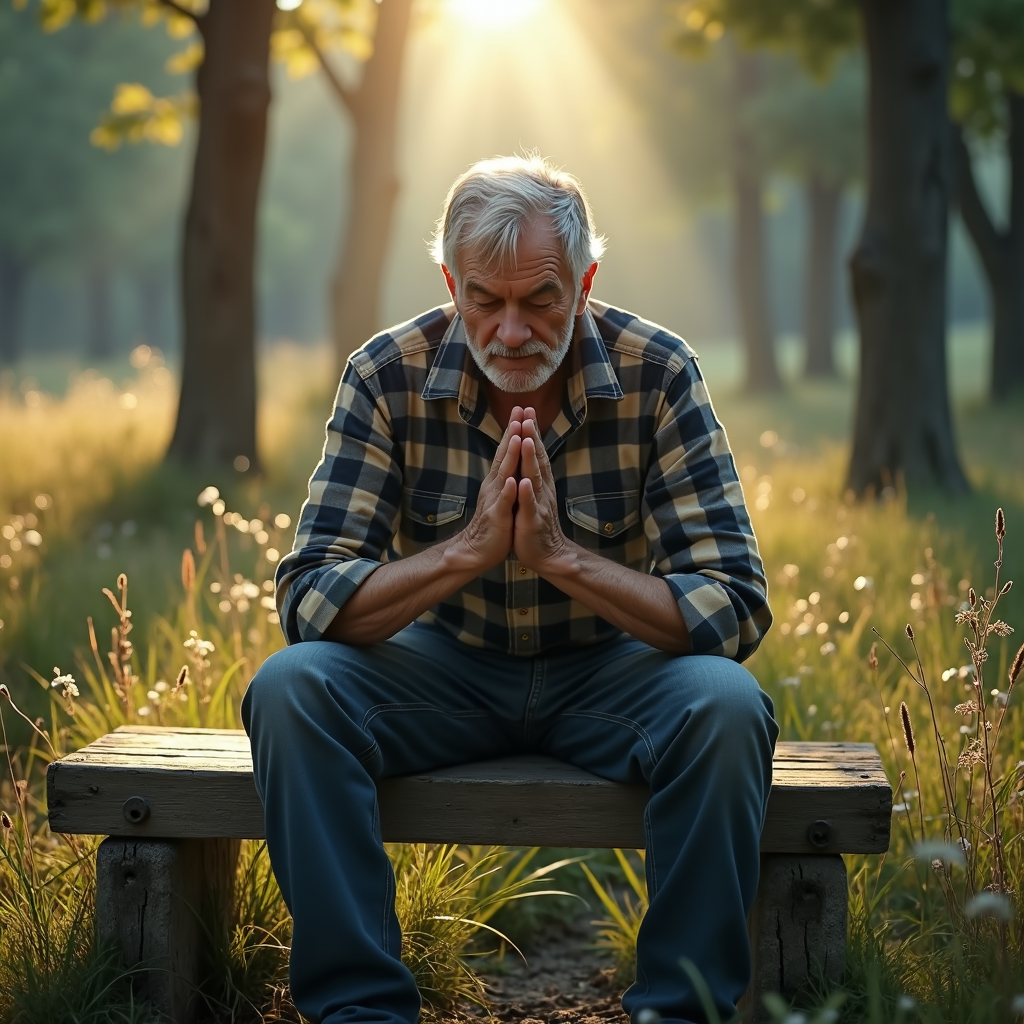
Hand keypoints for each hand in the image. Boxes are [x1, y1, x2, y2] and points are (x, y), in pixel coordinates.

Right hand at [448, 409, 523, 570]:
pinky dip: (509, 492)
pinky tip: (513, 481)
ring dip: (510, 456)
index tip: (522, 409)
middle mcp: (495, 485)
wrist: (476, 550)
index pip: (507, 451)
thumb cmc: (494, 523)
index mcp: (499, 480)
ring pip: (504, 474)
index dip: (515, 430)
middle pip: (504, 455)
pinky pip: (504, 503)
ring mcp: (495, 500)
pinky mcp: (497, 517)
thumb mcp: (502, 495)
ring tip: (518, 437)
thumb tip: (513, 456)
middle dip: (513, 433)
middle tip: (519, 412)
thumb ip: (506, 475)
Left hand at [513, 409, 576, 573]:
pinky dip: (527, 493)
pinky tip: (523, 482)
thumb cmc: (537, 523)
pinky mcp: (532, 521)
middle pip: (537, 458)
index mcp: (540, 482)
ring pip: (534, 477)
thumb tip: (531, 452)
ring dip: (531, 458)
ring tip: (527, 440)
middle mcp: (542, 489)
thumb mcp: (534, 494)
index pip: (535, 452)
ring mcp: (538, 504)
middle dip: (532, 436)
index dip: (531, 432)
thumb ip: (533, 473)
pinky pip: (529, 505)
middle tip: (527, 414)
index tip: (526, 410)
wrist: (548, 554)